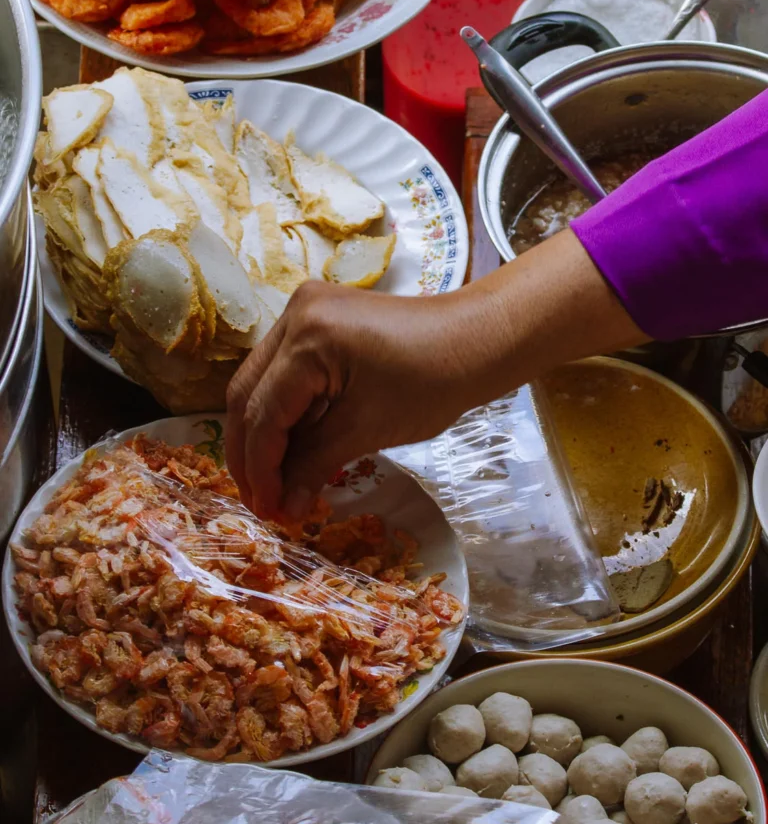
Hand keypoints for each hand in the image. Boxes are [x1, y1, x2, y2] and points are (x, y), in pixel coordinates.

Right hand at [226, 229, 646, 518]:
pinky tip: (294, 450)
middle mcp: (294, 314)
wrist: (478, 340)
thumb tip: (282, 508)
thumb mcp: (368, 429)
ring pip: (262, 383)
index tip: (267, 511)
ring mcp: (304, 311)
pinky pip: (286, 371)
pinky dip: (287, 412)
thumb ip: (314, 465)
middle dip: (251, 453)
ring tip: (275, 483)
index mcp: (307, 337)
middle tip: (262, 501)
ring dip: (266, 434)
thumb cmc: (434, 382)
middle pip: (248, 393)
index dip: (261, 469)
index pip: (264, 413)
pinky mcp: (318, 320)